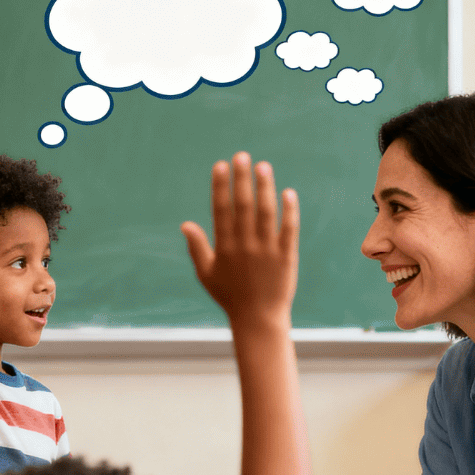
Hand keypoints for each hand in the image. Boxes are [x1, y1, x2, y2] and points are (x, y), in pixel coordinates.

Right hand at [181, 153, 299, 326]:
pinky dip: (289, 211)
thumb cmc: (230, 296)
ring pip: (266, 213)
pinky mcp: (286, 256)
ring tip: (263, 166)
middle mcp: (245, 245)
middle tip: (242, 156)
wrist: (258, 319)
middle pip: (243, 205)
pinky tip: (288, 193)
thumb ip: (196, 248)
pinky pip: (288, 229)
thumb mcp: (206, 274)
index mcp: (225, 247)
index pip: (221, 210)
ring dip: (265, 188)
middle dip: (242, 179)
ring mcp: (267, 250)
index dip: (221, 186)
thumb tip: (185, 224)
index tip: (221, 165)